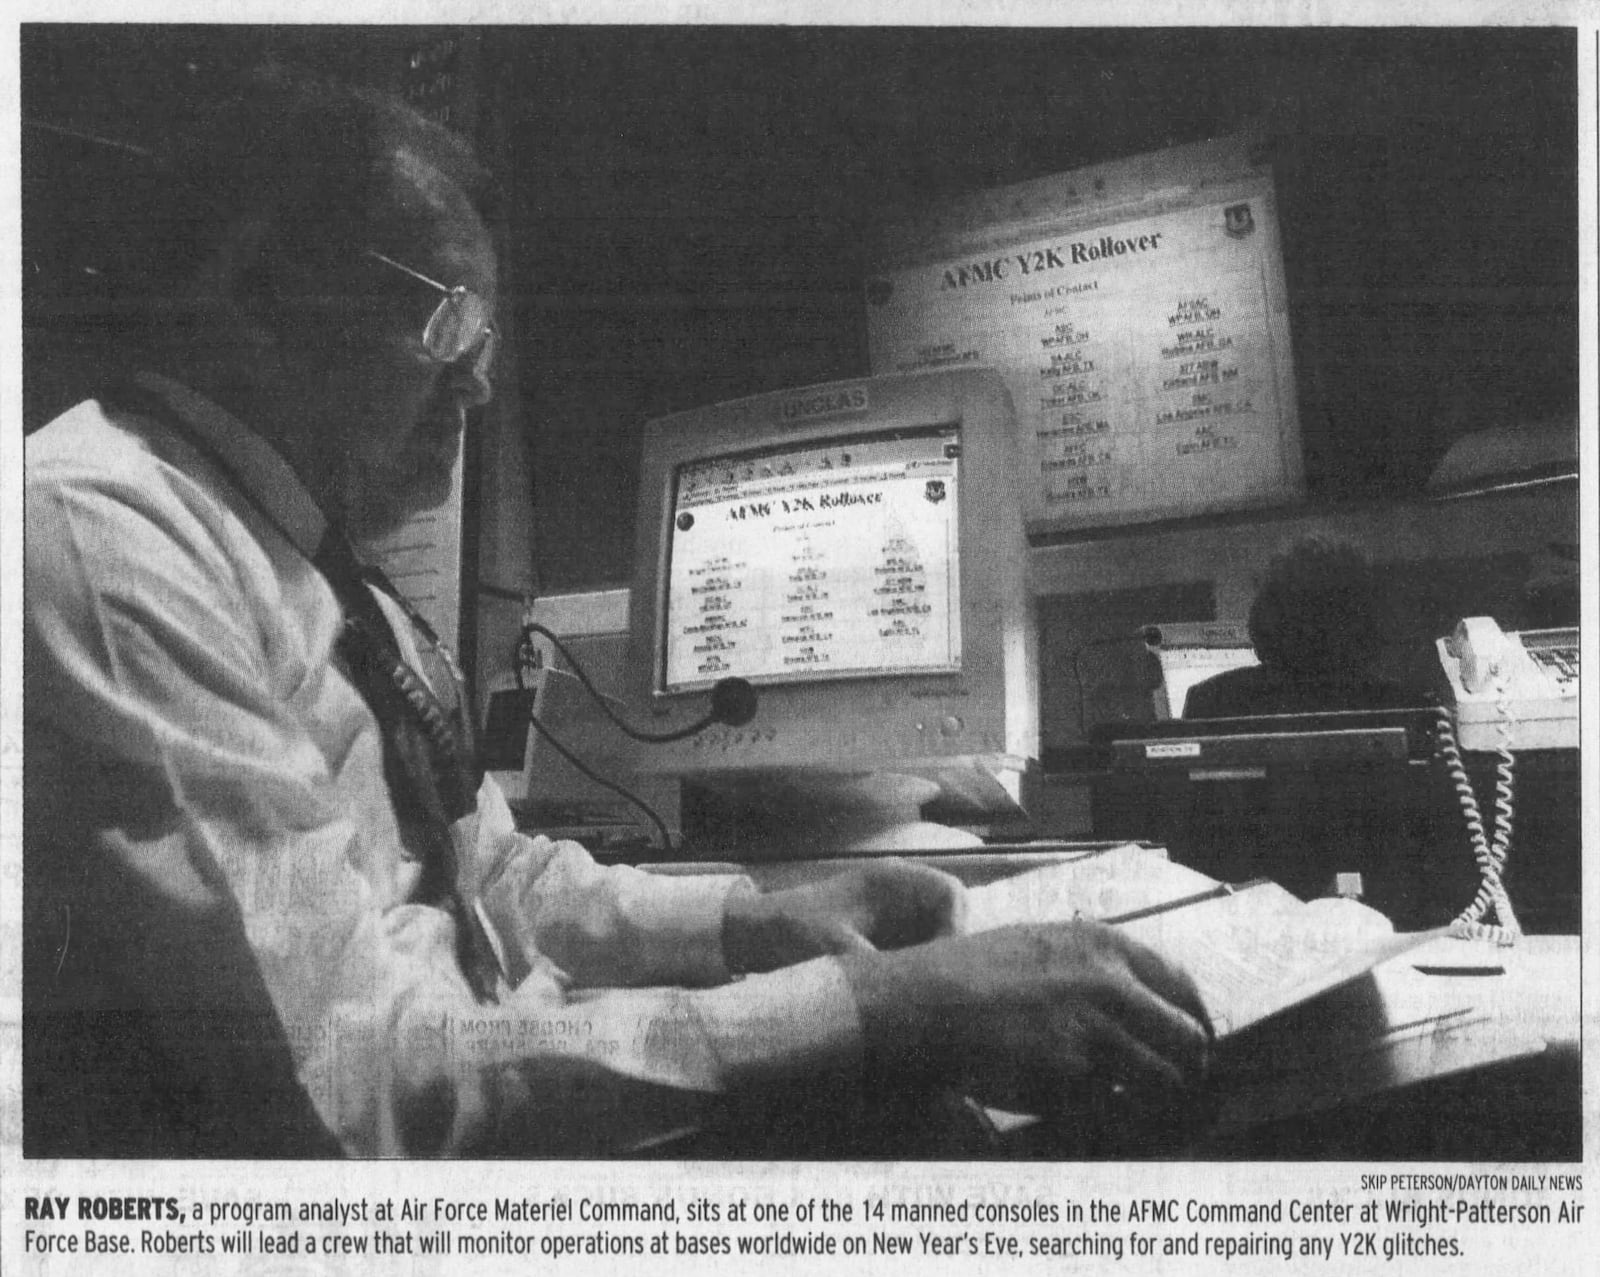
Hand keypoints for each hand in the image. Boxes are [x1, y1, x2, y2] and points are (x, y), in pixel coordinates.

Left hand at [722, 860, 964, 974]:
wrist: (752, 937)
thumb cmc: (791, 932)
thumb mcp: (836, 951)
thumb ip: (879, 967)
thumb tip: (913, 993)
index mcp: (888, 880)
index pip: (949, 893)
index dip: (957, 927)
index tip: (945, 962)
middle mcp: (897, 894)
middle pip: (950, 917)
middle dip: (949, 950)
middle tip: (938, 987)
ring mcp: (892, 916)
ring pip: (936, 939)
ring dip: (934, 965)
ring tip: (922, 995)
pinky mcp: (884, 939)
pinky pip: (918, 953)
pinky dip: (917, 973)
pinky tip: (907, 997)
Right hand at [839, 920, 1210, 1115]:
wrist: (919, 1007)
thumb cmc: (965, 975)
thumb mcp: (1037, 943)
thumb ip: (1090, 963)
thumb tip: (1134, 997)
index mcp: (1102, 945)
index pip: (1183, 988)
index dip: (1194, 1024)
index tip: (1192, 1048)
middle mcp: (1109, 985)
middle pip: (1188, 1040)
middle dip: (1187, 1071)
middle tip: (1174, 1093)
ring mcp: (1094, 1034)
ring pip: (1164, 1084)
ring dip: (1157, 1105)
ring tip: (1137, 1116)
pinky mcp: (1073, 1082)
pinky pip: (1118, 1115)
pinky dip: (1113, 1127)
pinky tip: (1089, 1124)